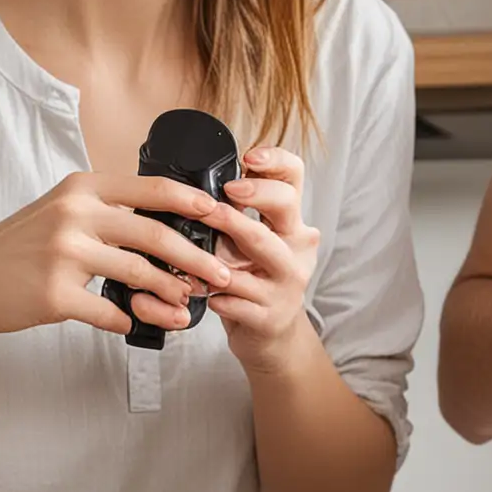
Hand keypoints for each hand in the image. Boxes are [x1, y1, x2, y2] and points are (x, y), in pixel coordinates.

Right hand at [0, 171, 234, 345]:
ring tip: (190, 303)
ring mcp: (63, 254)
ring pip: (139, 274)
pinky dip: (130, 319)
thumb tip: (166, 219)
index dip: (193, 202)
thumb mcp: (60, 210)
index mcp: (82, 188)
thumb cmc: (19, 248)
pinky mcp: (54, 294)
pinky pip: (109, 311)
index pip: (152, 189)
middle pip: (156, 235)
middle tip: (223, 275)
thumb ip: (106, 209)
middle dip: (198, 258)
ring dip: (172, 293)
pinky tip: (142, 324)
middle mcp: (74, 215)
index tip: (222, 215)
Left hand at [202, 145, 320, 374]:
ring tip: (198, 237)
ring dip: (228, 240)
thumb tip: (194, 180)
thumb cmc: (252, 278)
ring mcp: (288, 281)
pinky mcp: (272, 314)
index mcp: (291, 221)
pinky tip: (195, 291)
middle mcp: (297, 246)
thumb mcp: (250, 241)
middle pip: (285, 206)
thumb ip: (234, 214)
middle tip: (224, 190)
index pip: (294, 177)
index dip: (275, 160)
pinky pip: (240, 298)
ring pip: (263, 251)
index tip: (250, 156)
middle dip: (254, 193)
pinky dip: (215, 293)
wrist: (271, 335)